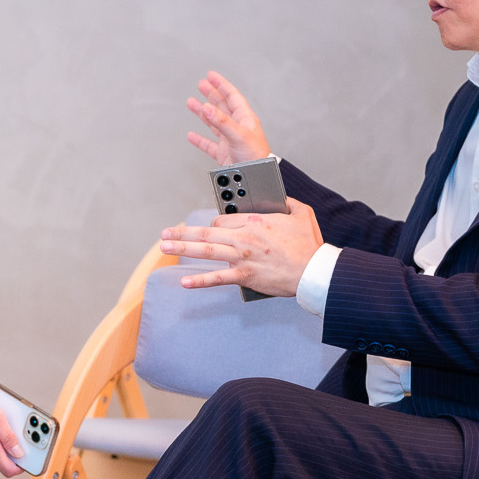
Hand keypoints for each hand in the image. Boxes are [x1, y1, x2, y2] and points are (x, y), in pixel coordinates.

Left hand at [159, 197, 323, 295]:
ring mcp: (242, 258)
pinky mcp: (244, 277)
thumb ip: (288, 202)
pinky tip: (184, 281)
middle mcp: (243, 238)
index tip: (211, 228)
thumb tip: (281, 196)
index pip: (222, 219)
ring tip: (164, 247)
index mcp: (255, 221)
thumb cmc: (310, 244)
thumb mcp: (302, 213)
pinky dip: (200, 280)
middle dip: (182, 232)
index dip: (214, 223)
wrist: (314, 271)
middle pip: (206, 232)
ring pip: (206, 250)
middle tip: (165, 233)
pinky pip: (218, 278)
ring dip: (182, 248)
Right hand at [185, 71, 270, 165]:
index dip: (221, 85)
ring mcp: (229, 139)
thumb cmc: (256, 156)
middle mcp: (237, 126)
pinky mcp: (224, 153)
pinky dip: (200, 139)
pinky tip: (192, 135)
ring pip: (214, 122)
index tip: (211, 76)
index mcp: (244, 118)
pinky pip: (209, 144)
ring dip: (203, 112)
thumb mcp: (239, 135)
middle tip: (201, 85)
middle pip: (222, 106)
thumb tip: (207, 108)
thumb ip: (222, 122)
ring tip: (191, 103)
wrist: (258, 177)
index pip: (232, 96)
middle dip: (211, 94)